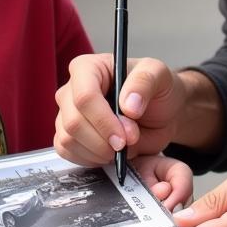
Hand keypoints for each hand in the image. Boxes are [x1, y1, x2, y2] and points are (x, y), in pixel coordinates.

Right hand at [55, 54, 186, 166]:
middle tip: (128, 142)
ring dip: (99, 151)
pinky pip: (68, 152)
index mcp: (88, 67)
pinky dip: (91, 159)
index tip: (125, 136)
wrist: (160, 114)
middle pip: (74, 122)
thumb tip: (128, 104)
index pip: (85, 96)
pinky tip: (109, 152)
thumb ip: (144, 82)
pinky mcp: (67, 136)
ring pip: (69, 140)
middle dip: (104, 140)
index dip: (103, 120)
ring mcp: (66, 114)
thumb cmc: (156, 90)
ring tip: (122, 146)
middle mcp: (71, 89)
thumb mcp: (160, 75)